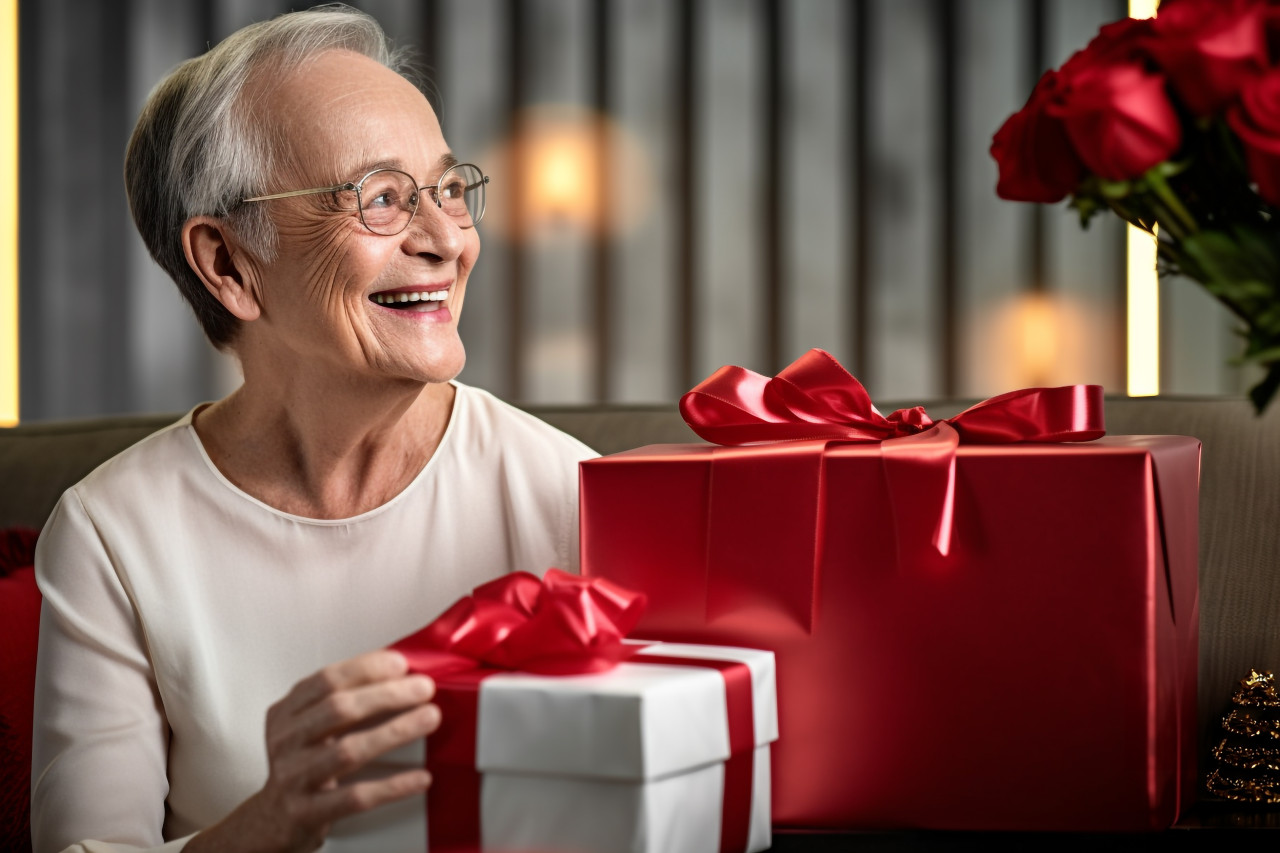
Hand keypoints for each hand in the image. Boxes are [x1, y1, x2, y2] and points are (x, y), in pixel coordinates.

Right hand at [186, 649, 439, 852]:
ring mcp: (293, 778)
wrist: (270, 822)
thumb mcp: (308, 727)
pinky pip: (355, 797)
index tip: (401, 663)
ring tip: (430, 718)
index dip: (366, 668)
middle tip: (424, 688)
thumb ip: (340, 703)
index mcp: (287, 713)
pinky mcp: (306, 813)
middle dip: (387, 694)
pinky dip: (392, 786)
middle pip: (339, 709)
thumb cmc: (303, 766)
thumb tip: (400, 677)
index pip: (327, 680)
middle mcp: (286, 741)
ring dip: (395, 731)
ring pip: (348, 751)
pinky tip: (420, 777)